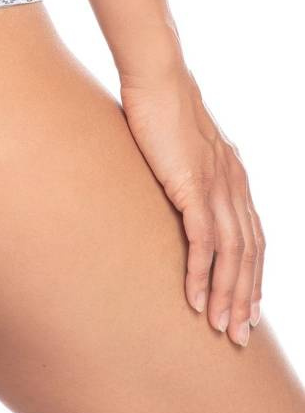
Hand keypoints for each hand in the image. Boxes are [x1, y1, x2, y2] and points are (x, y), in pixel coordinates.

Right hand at [120, 63, 263, 346]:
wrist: (158, 78)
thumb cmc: (160, 106)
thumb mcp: (179, 146)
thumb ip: (184, 169)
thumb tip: (171, 183)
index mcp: (234, 177)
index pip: (254, 237)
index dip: (253, 275)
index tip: (248, 308)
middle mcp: (234, 186)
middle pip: (250, 253)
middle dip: (245, 298)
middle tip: (237, 335)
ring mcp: (217, 187)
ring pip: (232, 255)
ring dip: (226, 295)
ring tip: (218, 327)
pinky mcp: (193, 186)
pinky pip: (203, 241)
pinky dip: (201, 273)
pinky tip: (193, 298)